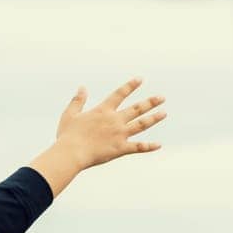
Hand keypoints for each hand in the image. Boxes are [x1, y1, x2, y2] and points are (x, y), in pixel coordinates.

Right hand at [29, 78, 165, 195]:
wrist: (71, 153)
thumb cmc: (68, 135)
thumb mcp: (69, 115)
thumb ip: (77, 101)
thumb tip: (82, 88)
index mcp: (102, 111)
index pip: (119, 94)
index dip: (130, 86)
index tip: (140, 79)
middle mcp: (114, 120)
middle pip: (136, 108)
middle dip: (150, 102)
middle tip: (161, 98)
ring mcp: (119, 134)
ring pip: (141, 124)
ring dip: (153, 118)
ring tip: (164, 113)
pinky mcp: (120, 149)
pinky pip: (138, 147)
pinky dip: (149, 146)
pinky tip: (158, 145)